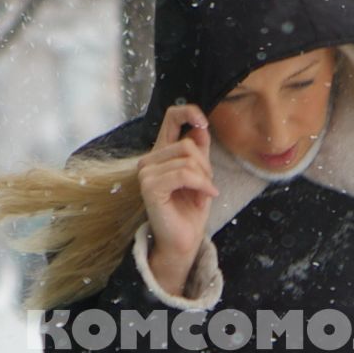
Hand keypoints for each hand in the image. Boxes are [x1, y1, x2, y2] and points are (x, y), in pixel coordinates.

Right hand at [137, 104, 217, 295]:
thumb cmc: (191, 210)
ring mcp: (146, 173)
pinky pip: (184, 174)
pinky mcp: (150, 187)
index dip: (188, 112)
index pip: (171, 118)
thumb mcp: (201, 175)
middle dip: (205, 165)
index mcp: (161, 153)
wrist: (184, 240)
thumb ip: (200, 151)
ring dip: (204, 178)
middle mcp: (149, 160)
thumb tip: (201, 128)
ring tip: (204, 193)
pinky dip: (201, 184)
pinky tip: (206, 195)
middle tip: (207, 185)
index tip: (204, 123)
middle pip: (187, 144)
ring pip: (187, 159)